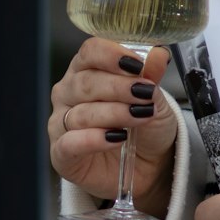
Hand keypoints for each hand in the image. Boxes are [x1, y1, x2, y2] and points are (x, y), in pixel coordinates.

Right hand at [48, 39, 178, 218]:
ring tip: (139, 117)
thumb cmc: (146, 129)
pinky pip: (70, 143)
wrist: (149, 167)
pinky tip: (116, 138)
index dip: (112, 55)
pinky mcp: (62, 154)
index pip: (90, 52)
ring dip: (114, 114)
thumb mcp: (155, 101)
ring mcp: (62, 124)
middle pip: (85, 82)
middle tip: (143, 95)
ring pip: (81, 114)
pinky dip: (93, 140)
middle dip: (118, 87)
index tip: (137, 65)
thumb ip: (152, 77)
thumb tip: (158, 55)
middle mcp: (68, 94)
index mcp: (86, 71)